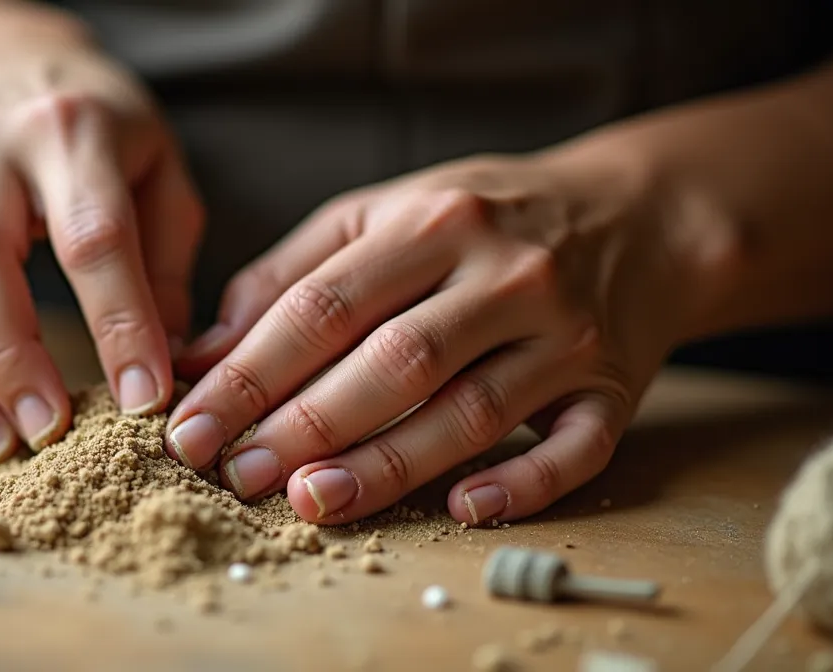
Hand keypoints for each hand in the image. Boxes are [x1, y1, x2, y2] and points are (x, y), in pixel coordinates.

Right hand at [0, 42, 202, 465]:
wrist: (1, 74)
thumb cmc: (100, 136)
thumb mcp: (160, 170)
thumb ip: (167, 264)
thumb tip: (171, 368)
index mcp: (67, 134)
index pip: (92, 235)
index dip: (119, 320)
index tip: (145, 397)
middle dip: (12, 356)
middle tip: (53, 434)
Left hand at [166, 153, 689, 525]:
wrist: (638, 215)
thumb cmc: (482, 218)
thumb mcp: (384, 213)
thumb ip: (291, 274)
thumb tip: (205, 352)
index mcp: (433, 222)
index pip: (325, 305)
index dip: (251, 371)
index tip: (193, 426)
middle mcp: (505, 275)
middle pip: (396, 360)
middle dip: (307, 424)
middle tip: (238, 475)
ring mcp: (566, 334)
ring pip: (472, 410)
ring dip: (389, 463)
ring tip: (312, 502)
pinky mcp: (615, 386)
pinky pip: (577, 447)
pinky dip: (523, 483)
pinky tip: (463, 510)